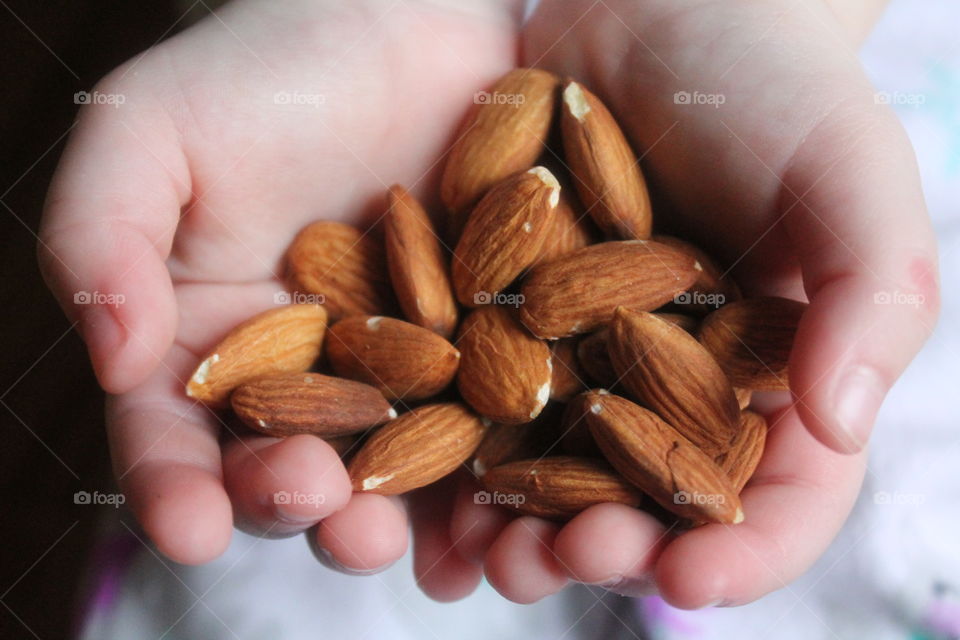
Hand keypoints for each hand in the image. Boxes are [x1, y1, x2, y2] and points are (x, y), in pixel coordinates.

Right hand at [37, 0, 520, 584]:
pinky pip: (481, 422)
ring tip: (388, 531)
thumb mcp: (153, 132)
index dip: (175, 486)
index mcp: (210, 341)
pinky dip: (480, 474)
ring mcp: (396, 369)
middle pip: (286, 462)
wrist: (395, 21)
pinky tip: (487, 510)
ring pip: (386, 466)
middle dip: (292, 500)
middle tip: (313, 503)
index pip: (175, 434)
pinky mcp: (478, 348)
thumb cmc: (263, 68)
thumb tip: (111, 357)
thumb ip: (102, 235)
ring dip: (388, 513)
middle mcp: (301, 372)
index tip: (188, 524)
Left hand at [448, 0, 938, 606]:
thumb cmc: (772, 84)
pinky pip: (479, 398)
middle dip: (608, 549)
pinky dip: (454, 446)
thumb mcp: (847, 171)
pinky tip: (423, 484)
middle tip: (559, 563)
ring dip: (519, 524)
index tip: (690, 581)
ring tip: (483, 550)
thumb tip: (840, 421)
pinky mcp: (508, 319)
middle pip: (650, 504)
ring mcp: (587, 358)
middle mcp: (678, 385)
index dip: (744, 554)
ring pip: (556, 471)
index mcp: (774, 375)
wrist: (657, 10)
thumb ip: (869, 292)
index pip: (780, 496)